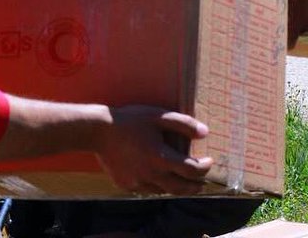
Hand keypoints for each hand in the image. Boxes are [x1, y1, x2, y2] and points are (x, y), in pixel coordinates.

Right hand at [96, 106, 213, 194]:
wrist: (99, 131)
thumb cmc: (131, 120)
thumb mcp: (158, 116)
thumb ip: (183, 124)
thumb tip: (205, 133)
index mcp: (161, 157)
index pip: (192, 170)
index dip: (205, 168)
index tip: (209, 161)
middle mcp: (152, 174)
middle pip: (181, 188)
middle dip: (195, 186)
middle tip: (201, 182)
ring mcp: (138, 182)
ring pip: (164, 191)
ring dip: (176, 186)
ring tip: (181, 180)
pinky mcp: (127, 185)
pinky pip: (147, 189)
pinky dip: (156, 185)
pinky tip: (156, 176)